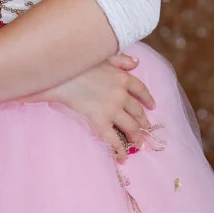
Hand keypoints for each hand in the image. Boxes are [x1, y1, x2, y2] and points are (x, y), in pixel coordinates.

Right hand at [40, 53, 154, 162]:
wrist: (61, 74)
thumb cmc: (79, 63)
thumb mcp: (103, 55)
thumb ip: (122, 59)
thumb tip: (136, 62)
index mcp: (123, 78)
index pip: (141, 90)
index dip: (148, 99)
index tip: (152, 106)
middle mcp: (121, 95)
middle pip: (137, 111)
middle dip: (143, 122)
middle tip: (145, 130)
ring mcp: (112, 109)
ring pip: (131, 126)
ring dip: (136, 137)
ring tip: (137, 144)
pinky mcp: (100, 121)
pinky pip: (113, 139)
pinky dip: (119, 150)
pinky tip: (122, 157)